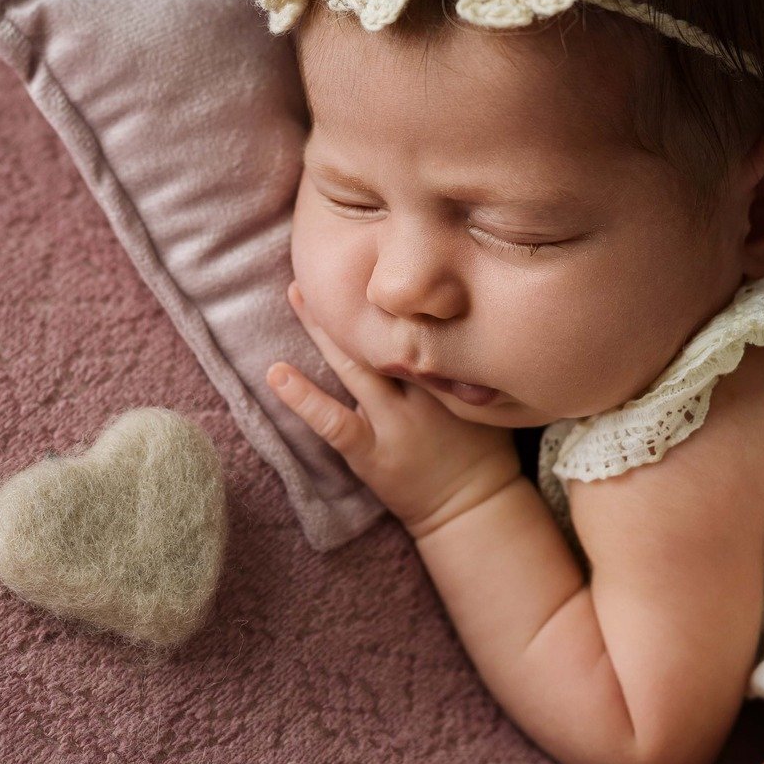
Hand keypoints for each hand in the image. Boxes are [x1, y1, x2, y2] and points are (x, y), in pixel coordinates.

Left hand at [268, 282, 520, 537]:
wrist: (474, 510)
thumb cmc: (484, 450)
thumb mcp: (488, 394)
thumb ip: (469, 358)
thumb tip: (459, 310)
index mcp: (453, 375)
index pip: (422, 323)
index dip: (400, 292)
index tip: (381, 252)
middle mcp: (423, 393)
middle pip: (385, 335)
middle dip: (358, 298)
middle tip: (332, 258)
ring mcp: (392, 423)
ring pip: (354, 367)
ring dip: (322, 330)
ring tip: (297, 293)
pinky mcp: (368, 452)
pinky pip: (332, 421)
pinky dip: (302, 397)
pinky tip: (276, 374)